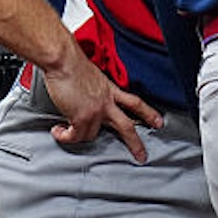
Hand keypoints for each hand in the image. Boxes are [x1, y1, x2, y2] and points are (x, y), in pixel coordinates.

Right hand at [39, 50, 162, 163]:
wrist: (64, 61)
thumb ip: (97, 91)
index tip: (158, 122)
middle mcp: (106, 102)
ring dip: (78, 135)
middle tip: (142, 156)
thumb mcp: (94, 77)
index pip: (135, 103)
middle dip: (136, 144)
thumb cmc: (73, 65)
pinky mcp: (81, 117)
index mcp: (111, 90)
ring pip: (93, 135)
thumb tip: (89, 99)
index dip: (148, 113)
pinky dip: (65, 136)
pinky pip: (75, 136)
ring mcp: (95, 111)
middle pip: (127, 126)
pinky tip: (58, 131)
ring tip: (65, 129)